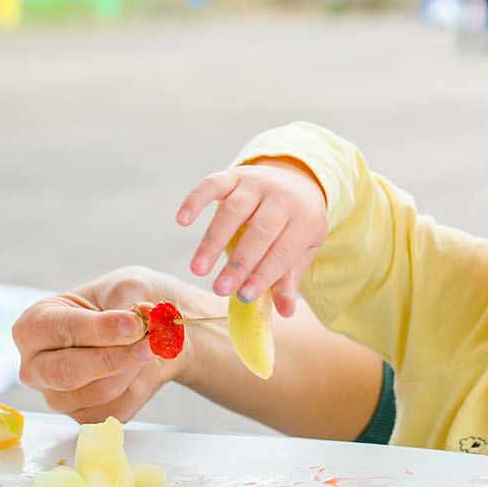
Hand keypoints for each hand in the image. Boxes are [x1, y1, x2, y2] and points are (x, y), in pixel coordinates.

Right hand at [13, 266, 186, 423]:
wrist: (152, 330)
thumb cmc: (129, 300)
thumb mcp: (129, 287)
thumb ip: (130, 304)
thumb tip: (140, 321)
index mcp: (34, 326)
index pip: (59, 330)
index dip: (100, 329)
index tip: (136, 323)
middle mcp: (36, 366)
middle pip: (66, 373)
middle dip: (116, 358)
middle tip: (152, 343)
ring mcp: (58, 396)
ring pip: (99, 392)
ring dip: (136, 370)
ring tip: (152, 347)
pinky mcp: (85, 416)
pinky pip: (117, 410)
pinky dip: (142, 386)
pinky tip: (144, 367)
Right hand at [176, 159, 326, 316]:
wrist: (297, 180)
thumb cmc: (297, 224)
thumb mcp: (304, 249)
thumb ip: (290, 279)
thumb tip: (285, 312)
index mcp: (305, 219)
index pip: (283, 251)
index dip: (264, 275)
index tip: (244, 297)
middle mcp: (282, 197)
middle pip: (260, 232)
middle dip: (239, 263)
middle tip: (219, 289)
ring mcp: (257, 183)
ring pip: (233, 211)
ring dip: (213, 241)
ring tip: (198, 269)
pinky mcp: (234, 174)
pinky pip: (212, 184)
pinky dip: (195, 200)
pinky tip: (182, 221)